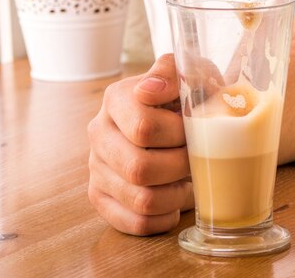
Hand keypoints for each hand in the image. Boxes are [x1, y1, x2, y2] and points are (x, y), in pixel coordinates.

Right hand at [87, 54, 193, 234]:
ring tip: (189, 178)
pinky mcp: (101, 197)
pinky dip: (165, 216)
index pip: (143, 128)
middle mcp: (99, 132)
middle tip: (197, 158)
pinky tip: (175, 198)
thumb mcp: (195, 74)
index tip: (195, 129)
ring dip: (177, 195)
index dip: (179, 136)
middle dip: (180, 167)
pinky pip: (136, 222)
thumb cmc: (192, 97)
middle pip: (139, 168)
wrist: (184, 118)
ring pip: (141, 200)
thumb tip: (150, 90)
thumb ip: (177, 73)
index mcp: (117, 98)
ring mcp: (97, 166)